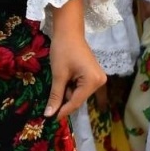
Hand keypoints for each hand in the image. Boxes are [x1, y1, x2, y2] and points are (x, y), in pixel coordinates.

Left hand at [47, 0, 105, 117]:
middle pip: (79, 99)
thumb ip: (55, 96)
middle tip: (51, 95)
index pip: (76, 102)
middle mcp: (100, 81)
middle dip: (65, 99)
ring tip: (60, 78)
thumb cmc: (63, 50)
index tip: (51, 119)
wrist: (69, 31)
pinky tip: (65, 79)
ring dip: (68, 92)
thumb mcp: (58, 74)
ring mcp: (98, 78)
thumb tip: (49, 115)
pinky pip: (81, 88)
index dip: (63, 111)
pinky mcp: (94, 75)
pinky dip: (71, 87)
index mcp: (93, 81)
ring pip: (79, 94)